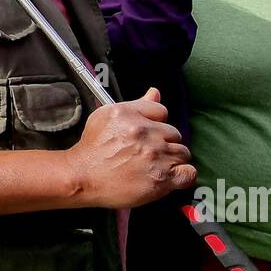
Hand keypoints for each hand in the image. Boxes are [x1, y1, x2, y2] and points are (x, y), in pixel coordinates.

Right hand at [69, 88, 195, 208]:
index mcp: (130, 114)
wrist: (83, 178)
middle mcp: (144, 132)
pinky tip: (172, 176)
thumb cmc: (92, 149)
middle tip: (150, 153)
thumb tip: (155, 92)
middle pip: (175, 133)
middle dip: (165, 142)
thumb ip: (136, 105)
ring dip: (173, 159)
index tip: (149, 135)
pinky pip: (188, 173)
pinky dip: (184, 175)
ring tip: (157, 166)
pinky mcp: (160, 179)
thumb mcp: (106, 116)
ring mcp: (154, 156)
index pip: (162, 111)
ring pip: (183, 152)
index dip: (156, 124)